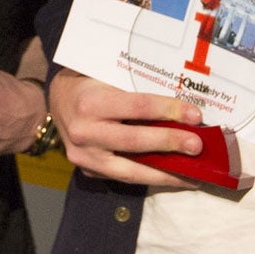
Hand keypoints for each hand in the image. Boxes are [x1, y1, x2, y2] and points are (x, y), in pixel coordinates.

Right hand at [49, 68, 206, 187]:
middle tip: (197, 146)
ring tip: (192, 175)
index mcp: (91, 102)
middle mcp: (84, 132)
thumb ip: (136, 88)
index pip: (137, 107)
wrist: (57, 100)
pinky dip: (149, 178)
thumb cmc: (89, 82)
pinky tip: (172, 177)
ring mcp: (84, 156)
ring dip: (165, 174)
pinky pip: (123, 177)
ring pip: (129, 171)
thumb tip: (180, 105)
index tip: (194, 115)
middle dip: (170, 143)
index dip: (168, 111)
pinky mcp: (88, 170)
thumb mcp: (107, 75)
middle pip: (135, 141)